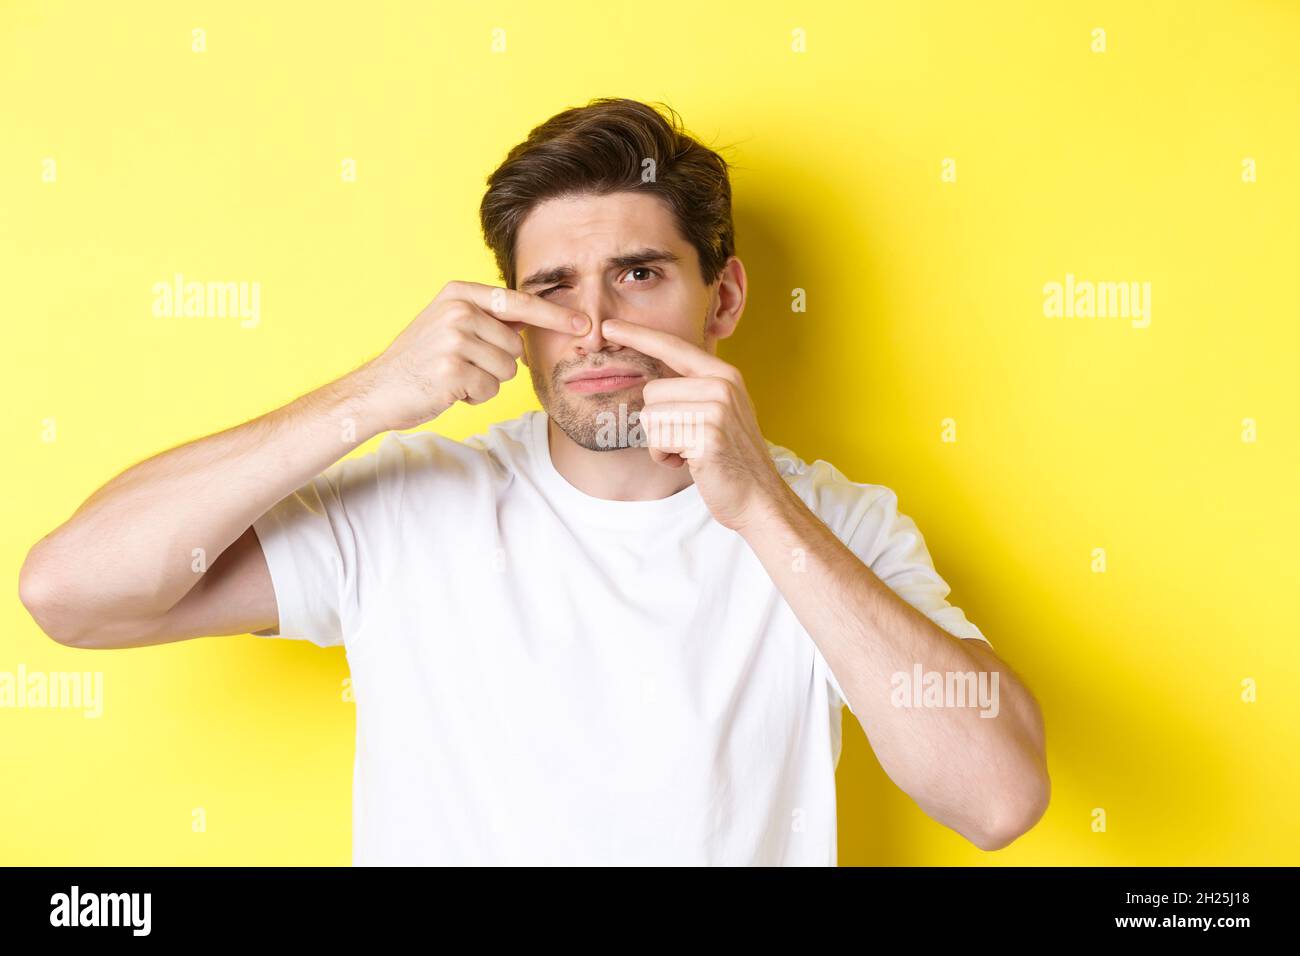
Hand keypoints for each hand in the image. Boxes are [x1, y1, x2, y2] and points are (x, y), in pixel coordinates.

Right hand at [359, 281, 590, 431]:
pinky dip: (474, 396)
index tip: (584, 323)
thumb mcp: (450, 325)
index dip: (553, 315)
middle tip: (462, 365)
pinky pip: (490, 388)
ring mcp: (454, 339)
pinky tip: (448, 389)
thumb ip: (488, 320)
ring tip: (454, 377)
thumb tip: (533, 329)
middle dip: (497, 363)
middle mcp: (457, 311)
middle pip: (516, 345)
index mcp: (459, 293)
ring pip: (507, 369)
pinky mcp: (453, 370)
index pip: (518, 302)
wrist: (378, 389)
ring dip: (486, 382)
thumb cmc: (420, 361)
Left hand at [599, 318, 790, 532]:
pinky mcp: (707, 435)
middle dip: (657, 422)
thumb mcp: (719, 413)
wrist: (759, 499)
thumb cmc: (731, 459)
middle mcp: (722, 385)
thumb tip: (649, 382)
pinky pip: (657, 440)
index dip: (638, 335)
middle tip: (685, 441)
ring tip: (689, 452)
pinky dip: (664, 458)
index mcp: (724, 375)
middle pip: (652, 391)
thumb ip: (693, 391)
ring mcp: (717, 409)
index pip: (673, 346)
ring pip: (650, 416)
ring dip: (660, 443)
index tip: (609, 326)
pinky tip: (689, 464)